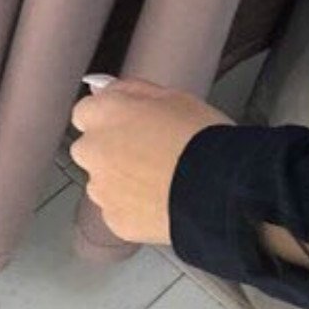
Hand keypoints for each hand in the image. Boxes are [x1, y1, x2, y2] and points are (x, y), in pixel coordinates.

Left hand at [68, 76, 233, 245]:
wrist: (219, 189)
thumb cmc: (203, 139)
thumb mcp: (176, 97)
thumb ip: (135, 91)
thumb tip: (109, 89)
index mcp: (104, 113)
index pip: (88, 111)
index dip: (116, 118)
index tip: (138, 125)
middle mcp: (92, 150)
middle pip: (92, 148)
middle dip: (114, 151)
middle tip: (155, 153)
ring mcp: (101, 188)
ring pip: (105, 182)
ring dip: (125, 180)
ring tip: (166, 181)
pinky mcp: (115, 220)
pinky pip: (120, 211)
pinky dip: (137, 208)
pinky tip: (165, 201)